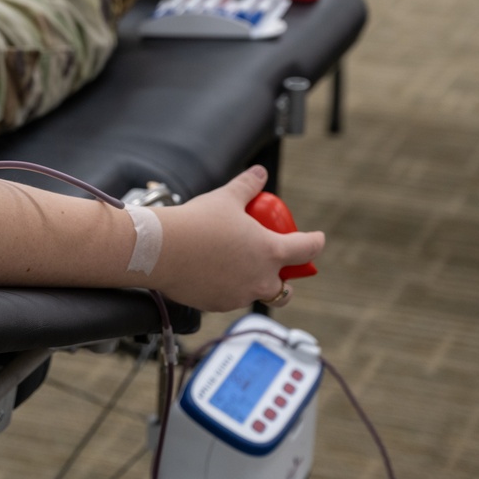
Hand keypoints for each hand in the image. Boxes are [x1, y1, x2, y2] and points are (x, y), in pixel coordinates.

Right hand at [148, 166, 324, 312]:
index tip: (317, 239)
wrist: (161, 250)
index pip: (306, 250)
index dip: (315, 242)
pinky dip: (228, 288)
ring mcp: (240, 296)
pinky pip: (230, 298)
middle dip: (286, 279)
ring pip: (256, 293)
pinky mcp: (218, 305)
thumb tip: (259, 173)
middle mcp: (260, 279)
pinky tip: (212, 273)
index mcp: (270, 252)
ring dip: (254, 283)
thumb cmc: (196, 223)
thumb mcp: (226, 198)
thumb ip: (247, 186)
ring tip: (236, 267)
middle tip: (275, 265)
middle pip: (286, 288)